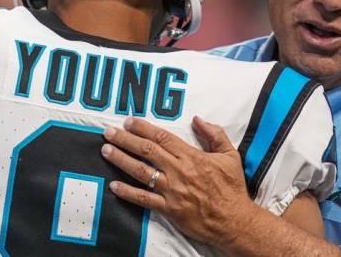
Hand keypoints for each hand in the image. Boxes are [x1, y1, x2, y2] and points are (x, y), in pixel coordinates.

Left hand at [101, 116, 254, 247]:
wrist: (234, 221)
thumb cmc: (232, 189)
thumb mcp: (229, 155)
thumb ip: (214, 134)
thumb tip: (197, 119)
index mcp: (191, 156)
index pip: (162, 137)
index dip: (143, 128)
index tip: (129, 121)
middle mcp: (179, 171)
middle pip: (146, 150)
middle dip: (125, 139)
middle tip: (108, 132)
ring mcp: (172, 191)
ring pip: (141, 171)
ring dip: (121, 160)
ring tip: (106, 151)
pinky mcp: (169, 209)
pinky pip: (144, 199)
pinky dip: (127, 192)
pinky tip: (114, 185)